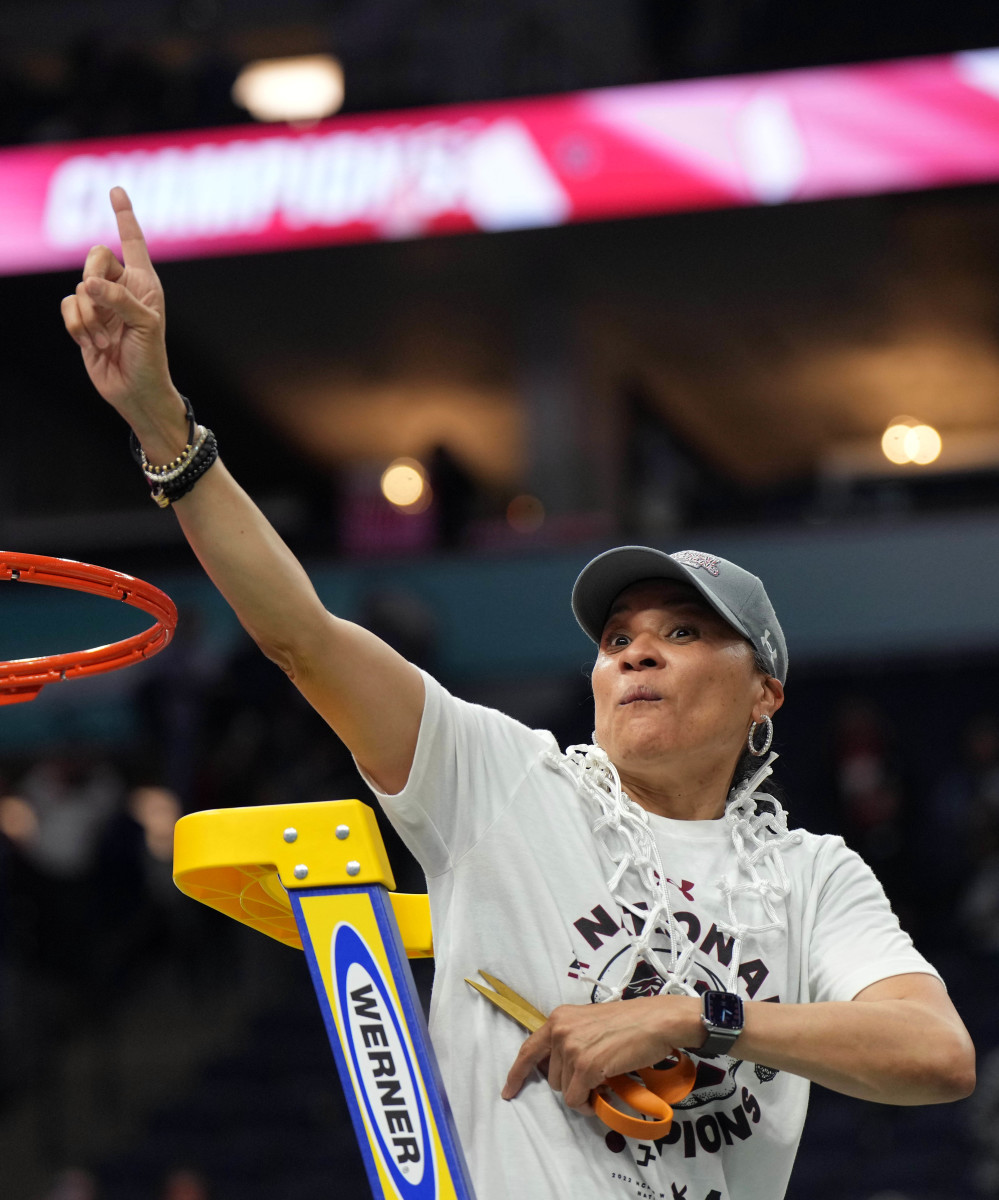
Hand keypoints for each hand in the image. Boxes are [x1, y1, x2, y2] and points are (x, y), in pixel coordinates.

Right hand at [60, 187, 186, 452]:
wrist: (135, 390)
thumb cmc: (151, 358)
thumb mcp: (145, 325)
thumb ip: (118, 298)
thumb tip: (86, 283)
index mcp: (144, 281)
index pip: (133, 241)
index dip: (123, 215)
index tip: (115, 189)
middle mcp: (121, 287)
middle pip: (94, 256)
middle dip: (95, 281)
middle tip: (105, 305)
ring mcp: (100, 304)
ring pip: (77, 287)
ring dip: (90, 318)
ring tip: (107, 340)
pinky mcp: (82, 320)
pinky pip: (67, 306)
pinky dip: (77, 326)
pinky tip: (92, 344)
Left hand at [502, 994, 701, 1113]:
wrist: (656, 1021)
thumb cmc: (630, 1021)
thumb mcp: (590, 1022)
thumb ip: (572, 1038)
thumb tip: (562, 1068)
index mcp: (559, 1018)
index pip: (529, 1049)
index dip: (516, 1073)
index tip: (508, 1091)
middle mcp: (560, 1031)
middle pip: (551, 1076)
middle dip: (569, 1083)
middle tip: (594, 1078)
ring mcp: (572, 1049)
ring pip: (565, 1091)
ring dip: (582, 1094)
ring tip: (604, 1082)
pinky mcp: (586, 1066)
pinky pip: (577, 1099)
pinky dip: (588, 1105)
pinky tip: (604, 1095)